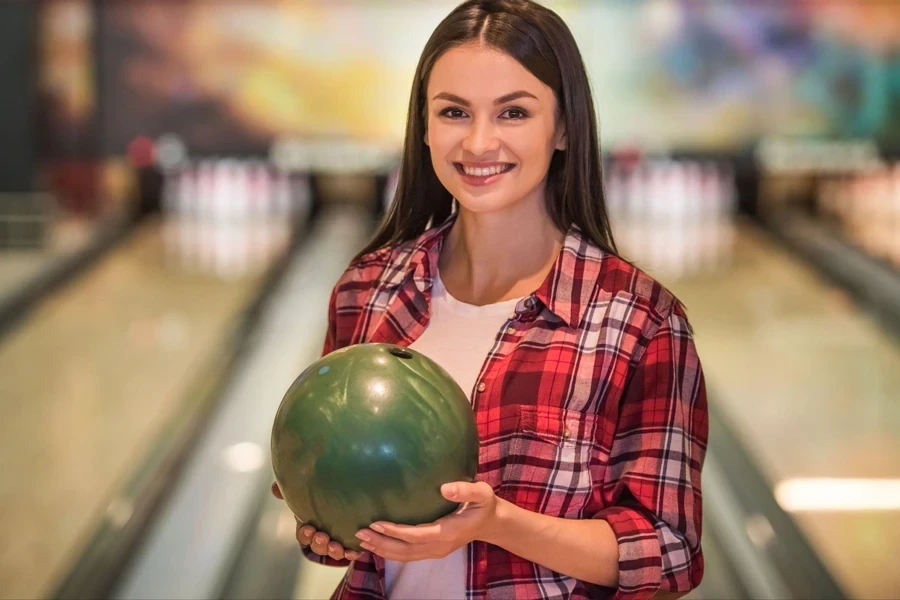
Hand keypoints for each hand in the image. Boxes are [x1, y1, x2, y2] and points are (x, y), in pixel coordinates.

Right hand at [271, 482, 361, 560]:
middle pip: (317, 546)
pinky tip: (353, 551)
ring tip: (337, 546)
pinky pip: (350, 551)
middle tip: (323, 537)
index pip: (303, 535)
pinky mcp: (351, 541)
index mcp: (309, 525)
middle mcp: (322, 535)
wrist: (346, 494)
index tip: (310, 528)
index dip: (305, 535)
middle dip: (319, 544)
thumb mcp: (306, 491)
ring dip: (333, 551)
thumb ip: (290, 489)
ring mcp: (336, 540)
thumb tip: (274, 488)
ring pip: (332, 551)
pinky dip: (350, 553)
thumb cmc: (322, 494)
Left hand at [354, 481, 498, 561]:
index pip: (416, 536)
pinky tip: (376, 544)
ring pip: (404, 556)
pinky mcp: (432, 550)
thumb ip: (466, 489)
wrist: (490, 523)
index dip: (395, 531)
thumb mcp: (482, 493)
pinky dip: (389, 552)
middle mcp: (439, 546)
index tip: (375, 523)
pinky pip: (407, 555)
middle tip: (359, 534)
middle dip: (381, 544)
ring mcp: (435, 551)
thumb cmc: (484, 505)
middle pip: (405, 551)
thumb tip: (444, 488)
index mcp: (448, 532)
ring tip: (361, 541)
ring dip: (382, 550)